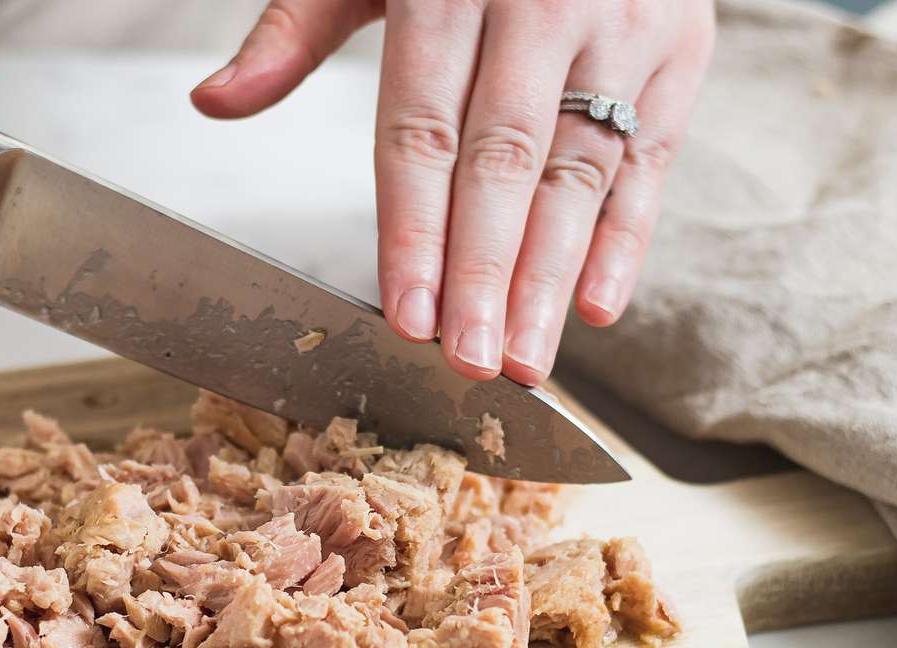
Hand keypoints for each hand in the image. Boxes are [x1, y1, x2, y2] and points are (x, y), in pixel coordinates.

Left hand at [192, 0, 714, 384]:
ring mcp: (624, 26)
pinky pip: (653, 158)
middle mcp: (543, 4)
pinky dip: (627, 238)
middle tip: (471, 362)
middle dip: (485, 274)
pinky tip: (595, 307)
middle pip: (504, 164)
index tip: (407, 316)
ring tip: (526, 361)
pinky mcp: (682, 48)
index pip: (424, 131)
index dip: (415, 231)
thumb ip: (297, 30)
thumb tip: (214, 101)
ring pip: (580, 172)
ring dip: (552, 277)